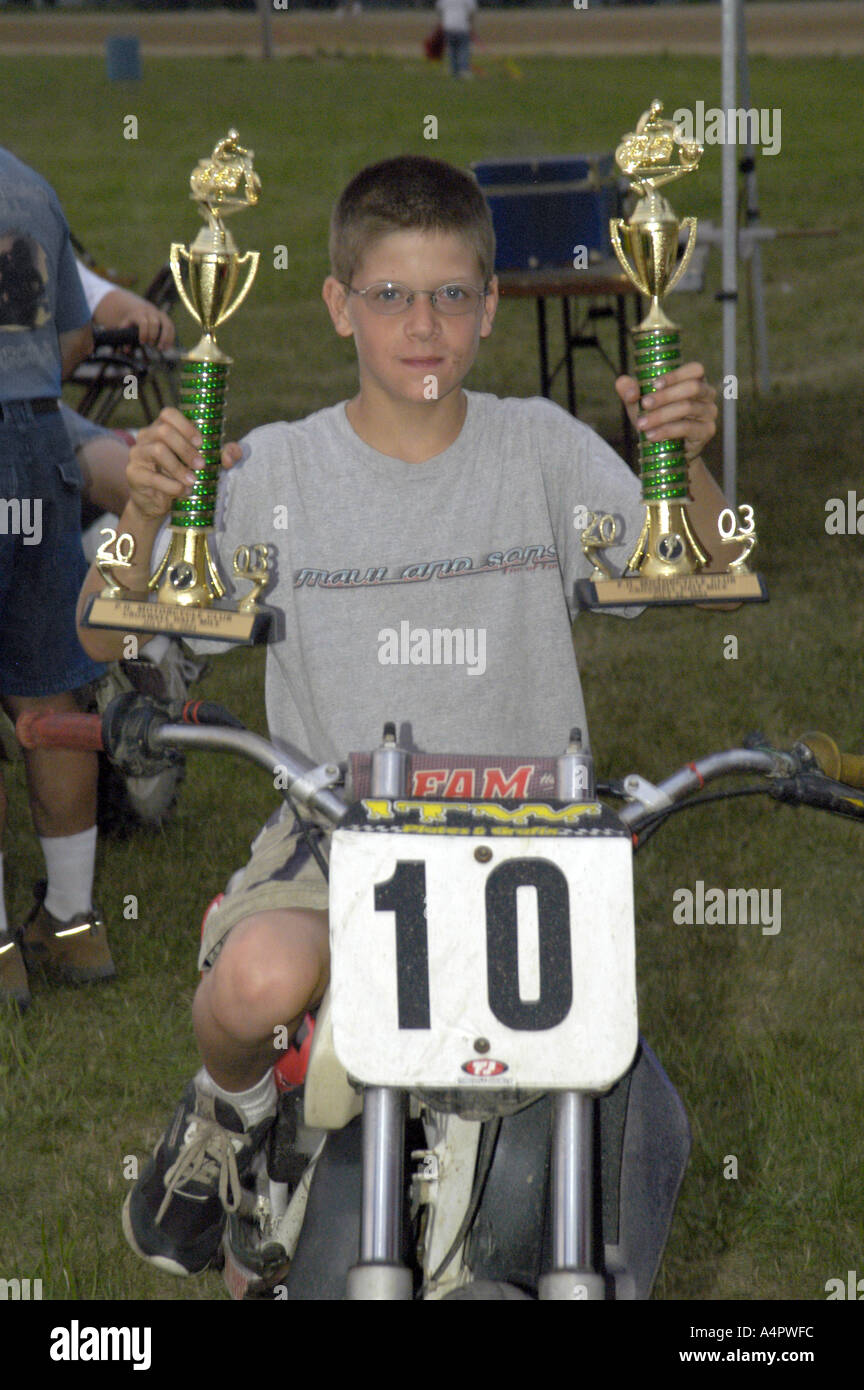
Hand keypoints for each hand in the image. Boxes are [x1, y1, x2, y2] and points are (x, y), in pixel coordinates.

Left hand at [118, 304, 175, 349]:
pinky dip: (171, 338)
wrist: (140, 309)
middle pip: (155, 323)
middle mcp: (151, 313)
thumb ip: (124, 337)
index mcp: (139, 314)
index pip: (143, 322)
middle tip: (151, 345)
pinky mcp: (167, 319)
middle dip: (153, 335)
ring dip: (165, 338)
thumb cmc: (132, 321)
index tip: (142, 343)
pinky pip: (171, 328)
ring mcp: (160, 315)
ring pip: (166, 325)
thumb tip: (126, 350)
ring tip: (161, 349)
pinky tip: (168, 347)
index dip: (143, 333)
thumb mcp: (125, 326)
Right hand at [126, 407, 240, 520]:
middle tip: (201, 465)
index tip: (201, 443)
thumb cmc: (181, 477)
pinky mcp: (133, 474)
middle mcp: (146, 437)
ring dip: (179, 467)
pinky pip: (152, 477)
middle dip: (186, 449)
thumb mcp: (203, 465)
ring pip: (157, 450)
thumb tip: (233, 454)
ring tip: (193, 481)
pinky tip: (182, 491)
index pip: (168, 414)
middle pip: (164, 431)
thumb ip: (221, 456)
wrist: (157, 503)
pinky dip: (171, 485)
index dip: (186, 425)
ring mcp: (137, 454)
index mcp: (161, 429)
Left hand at [615, 362, 716, 461]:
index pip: (695, 369)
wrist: (664, 448)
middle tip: (644, 404)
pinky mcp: (707, 431)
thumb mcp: (639, 403)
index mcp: (694, 380)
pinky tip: (652, 436)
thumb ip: (629, 391)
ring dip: (662, 415)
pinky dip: (667, 431)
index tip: (655, 384)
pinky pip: (688, 428)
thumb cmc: (654, 418)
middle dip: (665, 396)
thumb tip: (624, 385)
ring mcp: (709, 412)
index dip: (676, 375)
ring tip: (641, 425)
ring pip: (688, 407)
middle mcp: (706, 394)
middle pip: (692, 387)